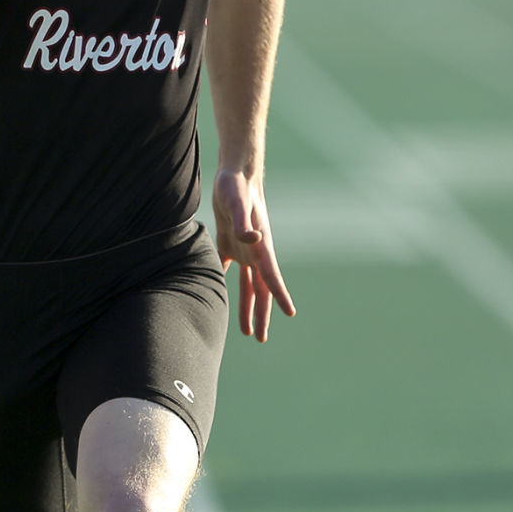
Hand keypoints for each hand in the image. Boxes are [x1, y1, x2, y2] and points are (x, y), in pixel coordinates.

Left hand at [212, 167, 295, 341]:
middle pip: (261, 289)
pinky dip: (226, 283)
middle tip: (260, 338)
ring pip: (248, 285)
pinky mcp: (230, 242)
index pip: (272, 277)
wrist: (235, 173)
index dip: (280, 296)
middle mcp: (255, 252)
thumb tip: (253, 238)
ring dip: (248, 306)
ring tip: (247, 330)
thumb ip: (241, 221)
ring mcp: (244, 249)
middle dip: (262, 314)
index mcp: (260, 246)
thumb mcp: (236, 201)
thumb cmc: (236, 186)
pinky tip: (222, 295)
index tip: (290, 313)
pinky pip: (229, 268)